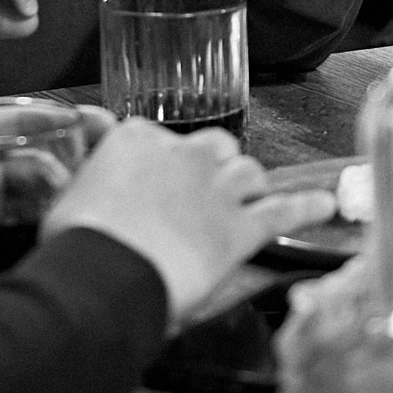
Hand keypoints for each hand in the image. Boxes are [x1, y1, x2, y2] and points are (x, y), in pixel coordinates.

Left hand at [0, 108, 119, 261]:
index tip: (82, 121)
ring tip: (77, 210)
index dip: (43, 118)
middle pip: (25, 156)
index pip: (1, 119)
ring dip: (52, 199)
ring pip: (23, 192)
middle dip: (61, 164)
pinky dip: (29, 227)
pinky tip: (54, 236)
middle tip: (85, 181)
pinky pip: (3, 224)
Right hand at [40, 117, 333, 325]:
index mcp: (136, 139)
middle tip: (205, 191)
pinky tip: (324, 205)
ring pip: (249, 171)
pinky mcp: (240, 228)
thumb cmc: (78, 240)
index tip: (159, 179)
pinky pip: (284, 210)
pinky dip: (307, 207)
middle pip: (213, 147)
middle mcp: (182, 154)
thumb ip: (91, 155)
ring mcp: (216, 189)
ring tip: (251, 198)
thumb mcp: (68, 188)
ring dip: (250, 184)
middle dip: (213, 166)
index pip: (157, 138)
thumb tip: (89, 120)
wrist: (105, 272)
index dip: (163, 161)